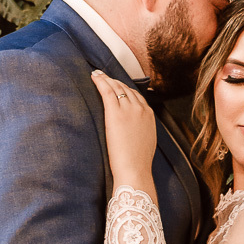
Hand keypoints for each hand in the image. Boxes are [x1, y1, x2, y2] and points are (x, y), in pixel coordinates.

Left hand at [90, 71, 157, 189]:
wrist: (135, 169)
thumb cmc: (139, 161)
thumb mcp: (147, 140)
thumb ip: (142, 129)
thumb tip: (135, 129)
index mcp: (149, 114)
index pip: (136, 95)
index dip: (125, 88)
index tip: (117, 84)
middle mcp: (140, 108)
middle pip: (126, 88)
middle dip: (114, 80)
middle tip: (104, 75)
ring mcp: (128, 109)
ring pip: (116, 87)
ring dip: (106, 79)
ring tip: (97, 74)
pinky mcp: (115, 113)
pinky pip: (107, 91)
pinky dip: (100, 81)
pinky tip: (94, 77)